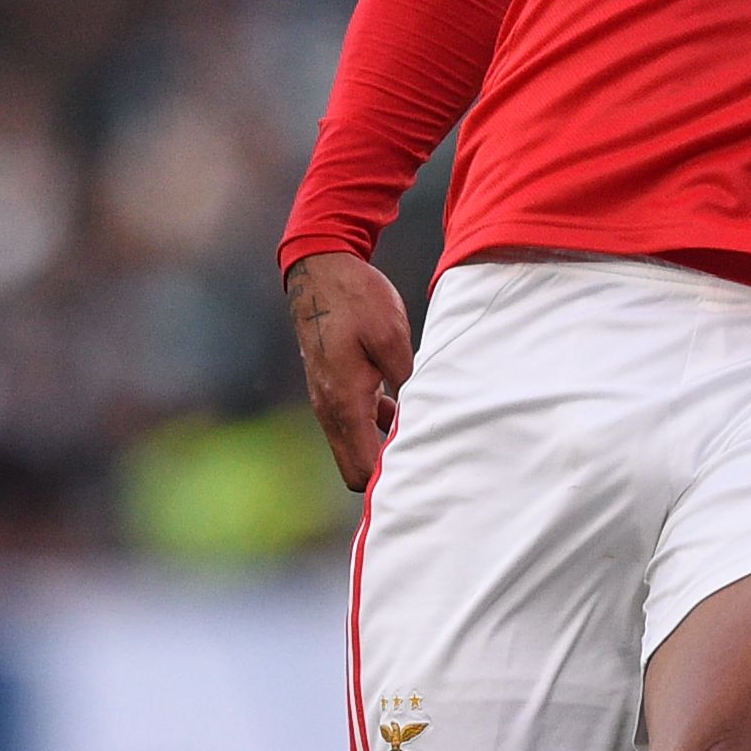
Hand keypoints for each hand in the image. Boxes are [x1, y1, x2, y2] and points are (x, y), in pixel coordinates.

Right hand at [285, 250, 416, 492]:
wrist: (321, 270)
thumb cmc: (357, 299)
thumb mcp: (392, 338)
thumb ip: (408, 383)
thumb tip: (423, 419)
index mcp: (344, 402)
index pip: (362, 469)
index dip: (390, 479)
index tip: (425, 473)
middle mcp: (330, 409)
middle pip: (355, 468)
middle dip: (386, 473)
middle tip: (429, 462)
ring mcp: (329, 399)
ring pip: (355, 446)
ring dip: (383, 448)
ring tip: (424, 440)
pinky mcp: (334, 387)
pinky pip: (356, 423)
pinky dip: (378, 427)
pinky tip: (408, 409)